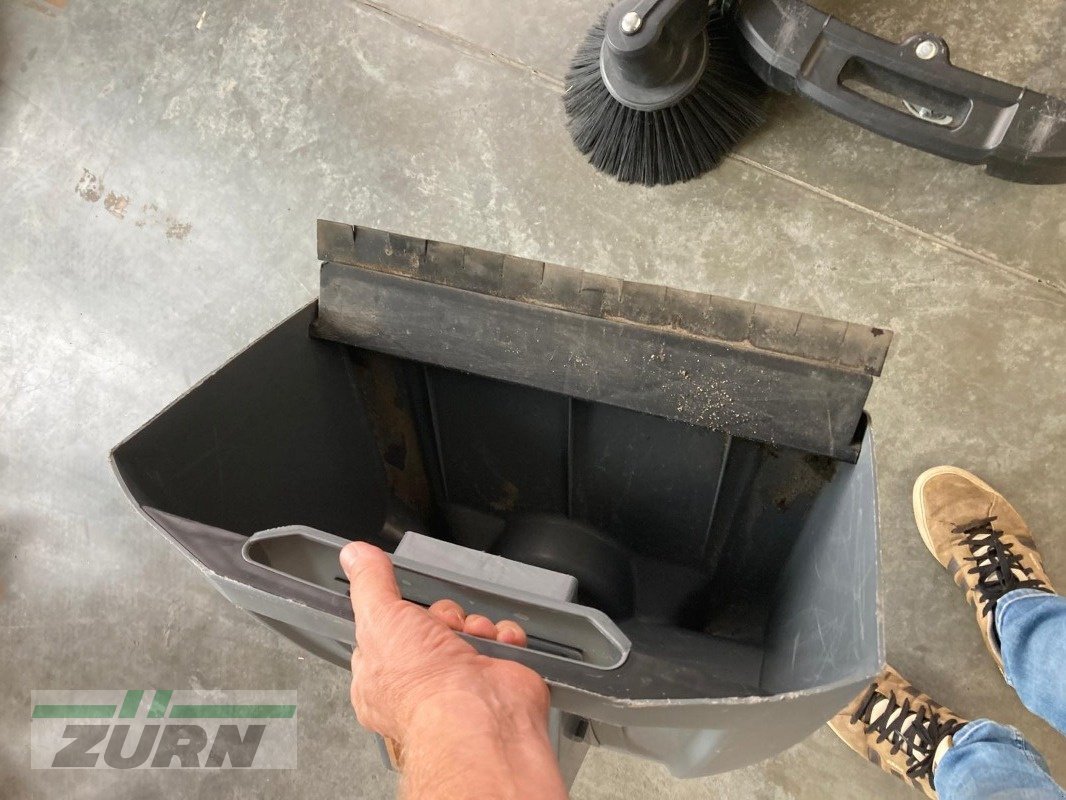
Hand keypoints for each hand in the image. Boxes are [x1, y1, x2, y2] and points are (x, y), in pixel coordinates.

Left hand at [339, 541, 567, 798]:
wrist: (478, 714)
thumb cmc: (421, 686)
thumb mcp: (380, 617)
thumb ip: (369, 583)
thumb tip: (354, 554)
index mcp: (382, 675)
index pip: (386, 630)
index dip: (398, 612)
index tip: (403, 604)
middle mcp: (422, 681)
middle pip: (433, 621)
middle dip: (442, 616)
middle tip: (439, 628)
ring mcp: (462, 680)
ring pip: (469, 626)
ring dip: (475, 624)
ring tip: (472, 639)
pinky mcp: (497, 676)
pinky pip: (502, 638)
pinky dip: (504, 636)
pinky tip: (497, 645)